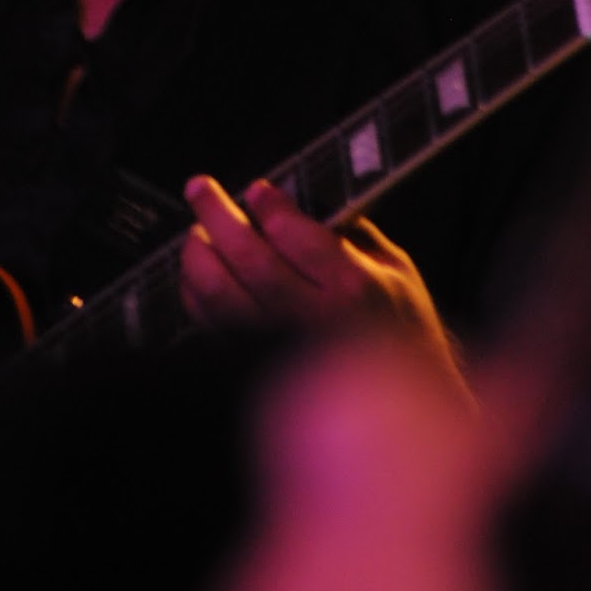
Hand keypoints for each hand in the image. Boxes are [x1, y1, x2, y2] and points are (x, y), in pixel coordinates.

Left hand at [180, 176, 462, 379]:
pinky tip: (199, 269)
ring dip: (197, 252)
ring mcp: (277, 347)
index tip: (258, 190)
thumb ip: (347, 228)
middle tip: (200, 188)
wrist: (396, 402)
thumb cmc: (396, 325)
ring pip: (218, 292)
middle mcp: (311, 318)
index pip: (295, 235)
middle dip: (216, 214)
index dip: (268, 206)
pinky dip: (193, 288)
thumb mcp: (393, 267)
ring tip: (198, 230)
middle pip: (248, 259)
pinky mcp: (253, 365)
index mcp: (352, 288)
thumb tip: (295, 197)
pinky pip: (208, 321)